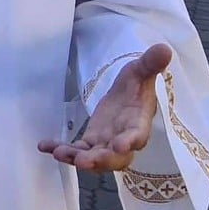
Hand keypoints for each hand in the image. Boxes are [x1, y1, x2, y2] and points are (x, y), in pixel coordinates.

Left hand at [38, 44, 171, 171]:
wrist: (126, 94)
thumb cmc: (136, 85)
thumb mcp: (141, 71)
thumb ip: (150, 63)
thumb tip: (164, 48)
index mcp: (138, 124)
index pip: (137, 136)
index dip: (130, 142)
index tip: (121, 145)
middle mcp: (123, 139)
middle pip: (115, 158)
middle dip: (100, 161)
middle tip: (83, 161)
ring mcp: (106, 144)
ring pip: (93, 157)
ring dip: (77, 158)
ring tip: (58, 153)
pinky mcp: (91, 141)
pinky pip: (76, 149)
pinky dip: (62, 149)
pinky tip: (44, 145)